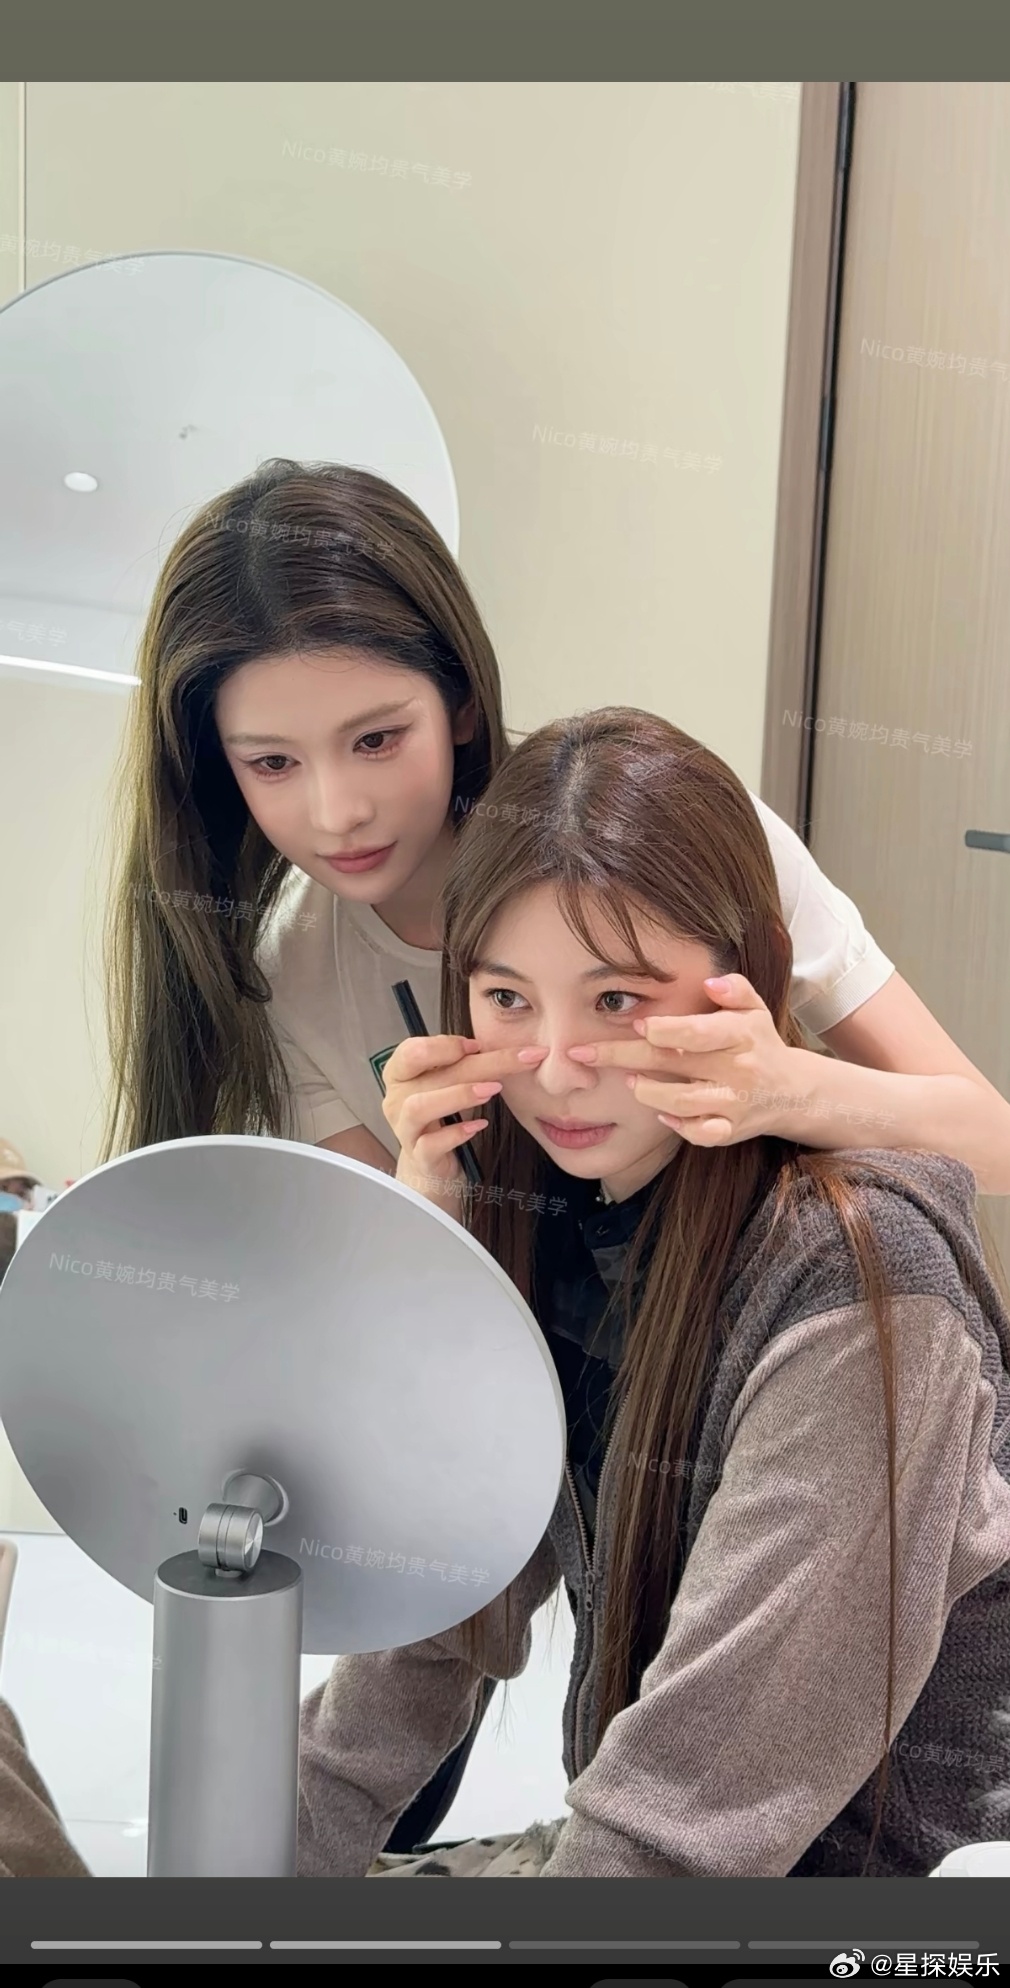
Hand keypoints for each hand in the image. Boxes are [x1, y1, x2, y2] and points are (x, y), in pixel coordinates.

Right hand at [382, 1034, 546, 1208]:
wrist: (434, 1162)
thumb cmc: (445, 1116)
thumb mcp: (452, 1084)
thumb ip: (463, 1063)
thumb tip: (502, 1045)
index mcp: (400, 1074)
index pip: (412, 1051)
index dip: (444, 1045)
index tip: (479, 1045)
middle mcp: (396, 1099)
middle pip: (433, 1075)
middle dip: (480, 1063)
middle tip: (519, 1059)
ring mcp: (405, 1130)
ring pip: (419, 1107)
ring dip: (459, 1094)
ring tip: (494, 1089)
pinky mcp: (420, 1157)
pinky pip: (430, 1145)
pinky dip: (455, 1133)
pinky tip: (479, 1126)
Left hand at [566, 974, 803, 1147]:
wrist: (794, 1092)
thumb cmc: (759, 1043)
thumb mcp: (754, 1009)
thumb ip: (735, 988)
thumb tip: (709, 982)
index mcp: (739, 1035)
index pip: (695, 1032)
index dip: (662, 1029)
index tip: (636, 1025)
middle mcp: (736, 1069)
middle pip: (672, 1063)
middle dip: (623, 1056)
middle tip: (584, 1054)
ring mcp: (733, 1103)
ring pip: (680, 1102)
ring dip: (648, 1093)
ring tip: (630, 1083)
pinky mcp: (730, 1130)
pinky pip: (700, 1134)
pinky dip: (678, 1127)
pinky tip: (661, 1115)